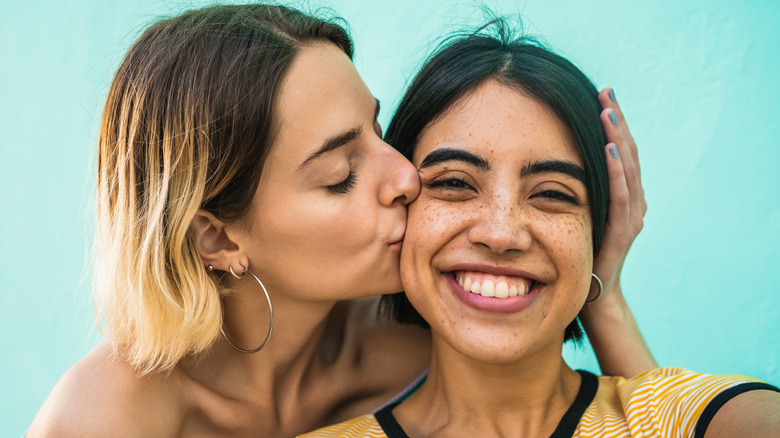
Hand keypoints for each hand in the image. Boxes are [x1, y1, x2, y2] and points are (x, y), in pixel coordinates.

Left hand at [591, 87, 645, 301]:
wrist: (591, 296)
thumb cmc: (577, 253)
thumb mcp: (575, 213)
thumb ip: (574, 188)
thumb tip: (547, 157)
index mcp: (622, 195)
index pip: (620, 150)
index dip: (613, 122)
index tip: (601, 95)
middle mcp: (632, 201)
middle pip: (628, 152)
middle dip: (617, 121)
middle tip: (606, 91)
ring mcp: (631, 216)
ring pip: (629, 169)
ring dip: (618, 138)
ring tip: (608, 111)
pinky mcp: (623, 231)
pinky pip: (621, 197)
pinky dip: (618, 172)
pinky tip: (609, 150)